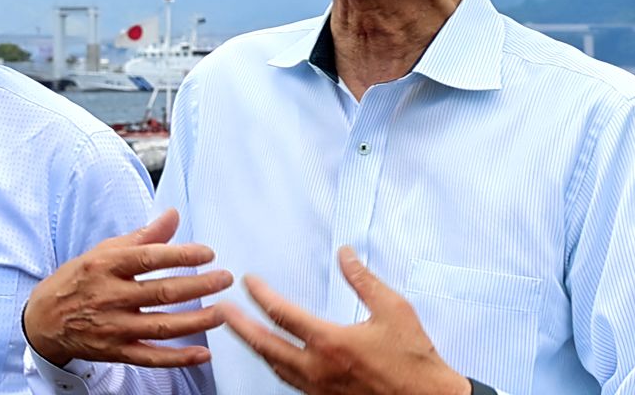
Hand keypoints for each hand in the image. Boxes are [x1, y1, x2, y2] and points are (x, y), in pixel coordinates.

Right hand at [23, 208, 233, 367]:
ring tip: (222, 313)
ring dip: (196, 321)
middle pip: (161, 292)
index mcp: (107, 266)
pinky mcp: (116, 351)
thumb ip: (142, 236)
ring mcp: (114, 327)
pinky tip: (203, 354)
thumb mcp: (103, 251)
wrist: (44, 320)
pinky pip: (151, 357)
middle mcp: (111, 297)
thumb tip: (173, 215)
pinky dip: (178, 358)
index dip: (181, 255)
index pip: (149, 258)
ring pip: (161, 326)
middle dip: (198, 286)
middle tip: (224, 279)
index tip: (207, 253)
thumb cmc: (77, 280)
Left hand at [220, 246, 469, 394]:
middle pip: (264, 345)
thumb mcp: (394, 310)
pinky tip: (273, 357)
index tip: (248, 280)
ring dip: (254, 346)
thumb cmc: (415, 359)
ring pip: (274, 367)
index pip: (282, 315)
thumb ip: (364, 280)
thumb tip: (345, 253)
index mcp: (331, 343)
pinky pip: (290, 382)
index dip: (261, 294)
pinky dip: (275, 365)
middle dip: (238, 325)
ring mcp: (318, 390)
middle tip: (219, 309)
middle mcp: (317, 369)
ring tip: (239, 330)